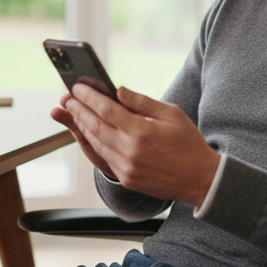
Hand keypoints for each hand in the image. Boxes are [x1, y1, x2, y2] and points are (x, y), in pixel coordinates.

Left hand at [50, 84, 219, 206]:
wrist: (200, 179)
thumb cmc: (188, 143)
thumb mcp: (171, 114)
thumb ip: (142, 102)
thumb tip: (118, 90)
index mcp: (142, 132)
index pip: (106, 110)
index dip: (89, 97)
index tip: (78, 87)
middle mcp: (130, 151)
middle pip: (95, 126)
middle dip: (78, 110)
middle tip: (67, 98)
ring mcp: (126, 168)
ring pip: (95, 143)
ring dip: (82, 126)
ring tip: (74, 112)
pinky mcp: (126, 179)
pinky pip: (104, 158)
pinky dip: (94, 143)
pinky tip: (90, 132)